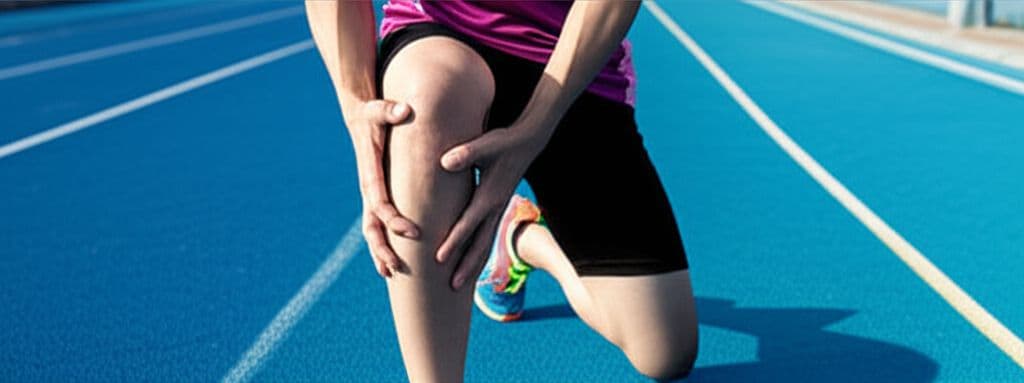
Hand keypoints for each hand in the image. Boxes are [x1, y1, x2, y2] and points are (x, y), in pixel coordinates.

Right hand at [346, 99, 418, 277]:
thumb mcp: (380, 109)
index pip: (380, 203)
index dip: (395, 220)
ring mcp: (369, 194)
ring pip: (371, 230)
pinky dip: (382, 244)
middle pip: (371, 226)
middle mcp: (368, 188)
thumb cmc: (373, 114)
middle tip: (400, 266)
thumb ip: (390, 110)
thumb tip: (403, 109)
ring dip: (380, 253)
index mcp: (370, 173)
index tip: (414, 233)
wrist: (360, 115)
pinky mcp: (375, 196)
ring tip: (392, 274)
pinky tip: (391, 262)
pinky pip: (377, 225)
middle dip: (384, 248)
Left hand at [435, 125, 547, 289]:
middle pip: (480, 244)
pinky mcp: (497, 208)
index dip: (453, 242)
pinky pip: (486, 236)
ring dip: (472, 264)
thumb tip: (445, 162)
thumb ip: (466, 154)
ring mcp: (498, 210)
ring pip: (485, 244)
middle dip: (466, 266)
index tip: (438, 260)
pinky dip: (478, 252)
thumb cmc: (504, 142)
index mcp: (489, 196)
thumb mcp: (486, 145)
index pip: (468, 224)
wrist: (528, 142)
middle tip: (451, 287)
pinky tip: (469, 262)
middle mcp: (495, 208)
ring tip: (458, 284)